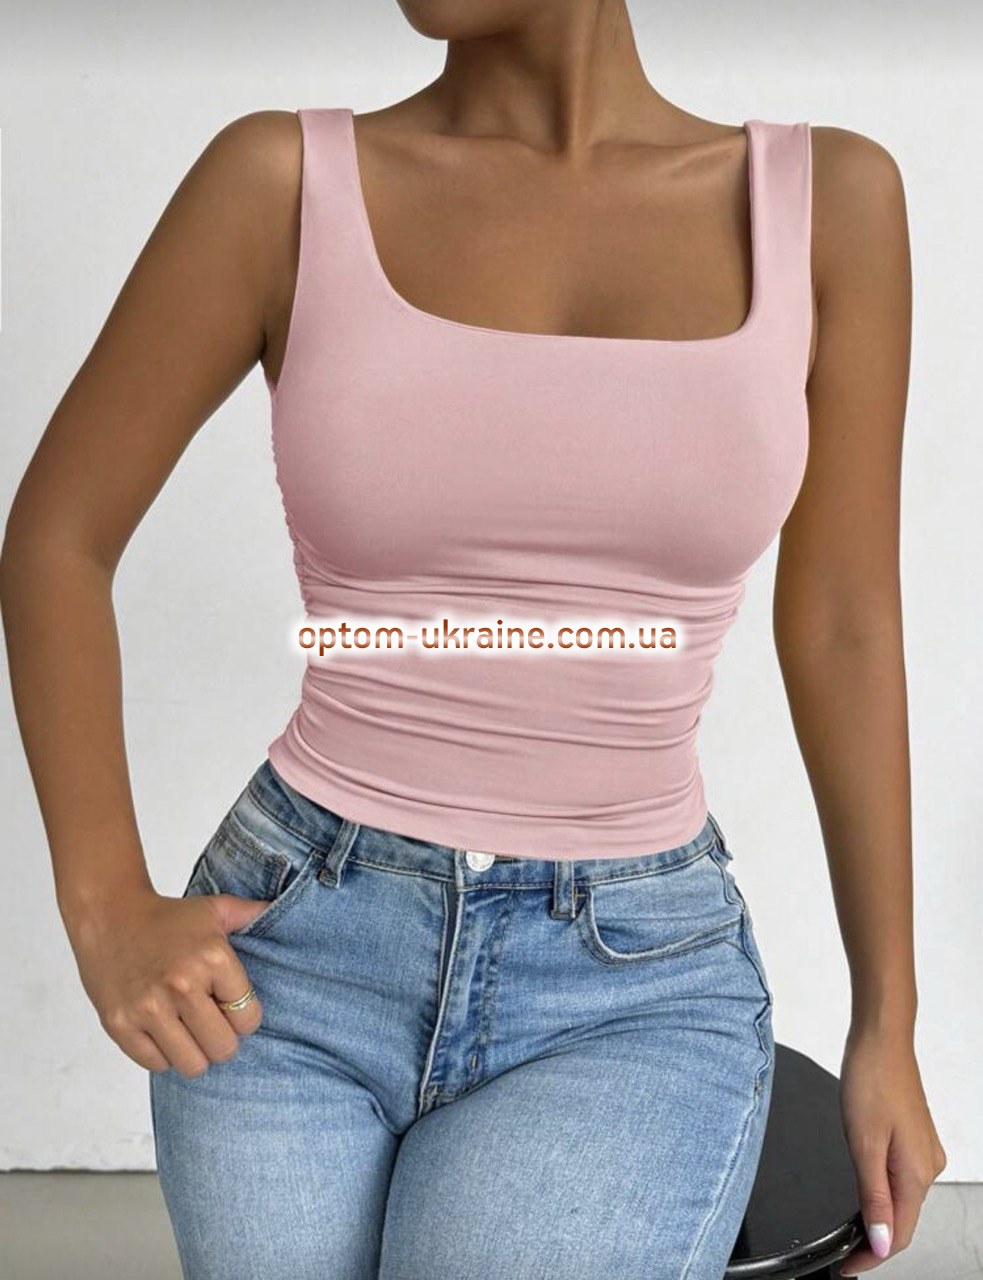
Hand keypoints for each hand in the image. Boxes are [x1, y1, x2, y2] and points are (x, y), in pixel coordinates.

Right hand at [64, 885, 272, 1077]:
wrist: (109, 916)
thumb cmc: (168, 917)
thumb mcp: (215, 909)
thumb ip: (252, 913)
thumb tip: (282, 908)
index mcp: (213, 958)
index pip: (249, 1018)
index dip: (243, 1016)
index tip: (230, 1006)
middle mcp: (182, 984)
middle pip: (223, 1048)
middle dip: (222, 1039)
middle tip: (210, 1023)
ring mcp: (148, 1008)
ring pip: (193, 1065)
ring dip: (195, 1052)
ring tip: (188, 1030)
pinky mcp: (120, 1025)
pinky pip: (157, 1065)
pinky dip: (163, 1053)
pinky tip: (161, 1029)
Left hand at [837, 1023, 946, 1275]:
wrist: (881, 1038)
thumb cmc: (870, 1080)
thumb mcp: (864, 1143)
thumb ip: (872, 1196)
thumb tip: (879, 1242)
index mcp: (916, 1173)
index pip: (897, 1234)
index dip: (870, 1258)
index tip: (845, 1269)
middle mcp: (927, 1167)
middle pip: (903, 1222)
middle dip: (874, 1244)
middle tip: (843, 1258)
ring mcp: (924, 1152)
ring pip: (903, 1201)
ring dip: (879, 1220)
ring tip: (851, 1236)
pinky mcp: (916, 1139)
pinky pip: (902, 1181)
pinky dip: (884, 1196)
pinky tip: (867, 1197)